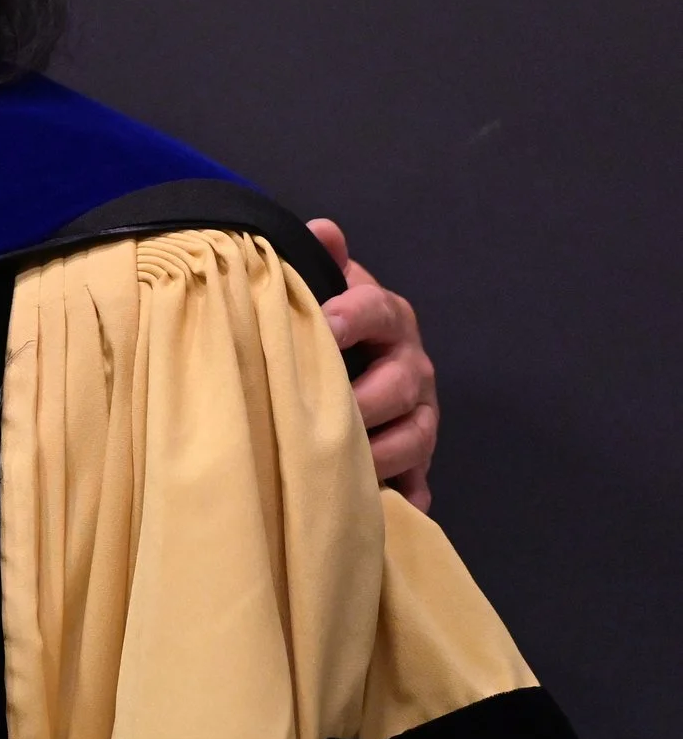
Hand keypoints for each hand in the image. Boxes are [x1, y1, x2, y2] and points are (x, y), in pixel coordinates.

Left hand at [310, 218, 437, 510]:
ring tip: (344, 468)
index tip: (325, 325)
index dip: (352, 316)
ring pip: (414, 437)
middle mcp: (412, 365)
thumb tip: (323, 229)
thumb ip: (320, 260)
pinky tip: (384, 509)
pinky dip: (405, 499)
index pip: (377, 310)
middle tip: (326, 415)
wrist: (356, 356)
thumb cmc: (329, 323)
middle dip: (364, 401)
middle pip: (400, 385)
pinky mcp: (417, 458)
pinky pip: (419, 483)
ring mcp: (420, 414)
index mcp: (387, 318)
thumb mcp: (324, 286)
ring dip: (381, 455)